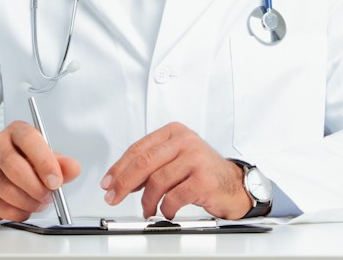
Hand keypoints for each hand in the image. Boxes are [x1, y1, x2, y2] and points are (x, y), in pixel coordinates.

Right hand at [0, 120, 80, 221]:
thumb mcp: (46, 159)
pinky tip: (24, 207)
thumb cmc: (24, 164)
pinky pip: (1, 206)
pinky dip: (19, 212)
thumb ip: (61, 164)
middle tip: (49, 196)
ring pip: (7, 190)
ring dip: (29, 202)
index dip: (44, 162)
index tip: (56, 181)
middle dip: (36, 187)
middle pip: (14, 166)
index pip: (28, 139)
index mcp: (16, 131)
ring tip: (39, 202)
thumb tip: (73, 168)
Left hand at [101, 122, 249, 219]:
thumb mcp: (175, 160)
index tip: (108, 182)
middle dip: (124, 182)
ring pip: (157, 181)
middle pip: (144, 162)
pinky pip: (174, 196)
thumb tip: (122, 179)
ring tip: (147, 210)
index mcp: (173, 132)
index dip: (119, 167)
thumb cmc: (203, 172)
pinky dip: (166, 207)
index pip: (138, 148)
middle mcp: (184, 141)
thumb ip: (151, 165)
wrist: (235, 185)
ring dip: (147, 201)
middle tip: (114, 197)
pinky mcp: (204, 179)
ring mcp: (195, 158)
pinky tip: (166, 211)